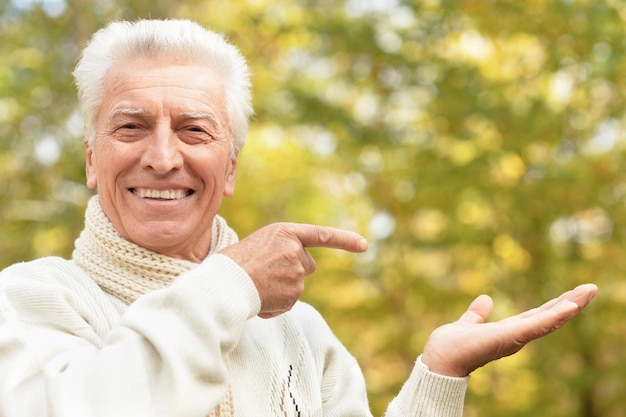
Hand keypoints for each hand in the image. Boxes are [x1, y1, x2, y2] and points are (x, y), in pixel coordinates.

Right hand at [220, 222, 367, 318]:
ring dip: (281, 288)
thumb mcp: (260, 244)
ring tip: (257, 284)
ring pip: (296, 284)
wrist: (224, 282)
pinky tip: (260, 297)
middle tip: (267, 272)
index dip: (345, 240)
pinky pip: (288, 301)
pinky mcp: (294, 294)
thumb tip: (296, 271)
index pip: (322, 235)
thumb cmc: (234, 262)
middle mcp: (296, 251)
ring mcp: (297, 273)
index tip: (364, 245)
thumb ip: (282, 250)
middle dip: (294, 270)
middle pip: (307, 264)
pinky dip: (276, 303)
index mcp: (285, 232)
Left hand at [421, 283, 597, 376]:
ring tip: (589, 291)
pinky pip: (536, 326)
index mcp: (508, 331)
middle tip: (591, 288)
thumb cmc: (451, 347)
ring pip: (549, 319)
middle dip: (571, 302)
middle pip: (549, 316)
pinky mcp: (510, 338)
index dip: (555, 305)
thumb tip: (486, 299)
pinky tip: (570, 307)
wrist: (441, 360)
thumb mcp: (468, 323)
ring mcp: (515, 338)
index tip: (572, 295)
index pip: (537, 315)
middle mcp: (516, 336)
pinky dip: (554, 317)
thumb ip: (477, 314)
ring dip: (570, 305)